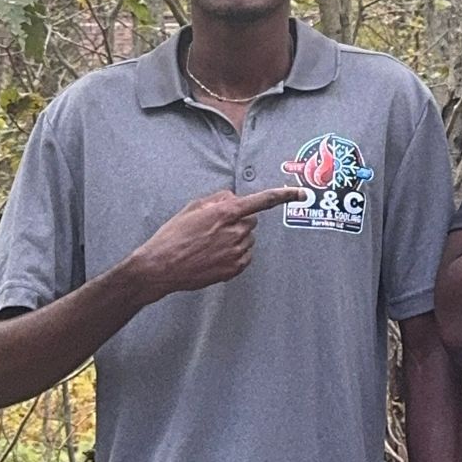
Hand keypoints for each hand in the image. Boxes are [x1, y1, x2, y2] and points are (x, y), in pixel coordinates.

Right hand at [129, 186, 303, 299]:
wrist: (160, 267)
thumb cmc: (172, 236)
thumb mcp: (192, 208)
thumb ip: (218, 199)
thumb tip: (234, 199)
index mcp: (225, 213)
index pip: (262, 201)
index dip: (284, 195)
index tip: (301, 193)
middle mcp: (235, 231)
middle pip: (251, 221)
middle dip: (239, 221)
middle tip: (215, 228)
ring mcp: (236, 252)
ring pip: (248, 238)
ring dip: (236, 238)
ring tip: (209, 244)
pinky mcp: (234, 269)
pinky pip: (245, 255)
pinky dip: (235, 253)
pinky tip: (214, 255)